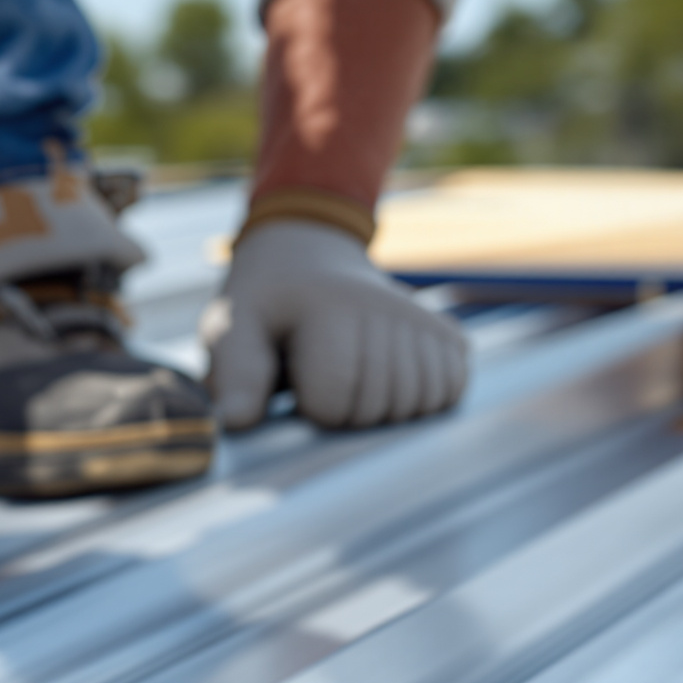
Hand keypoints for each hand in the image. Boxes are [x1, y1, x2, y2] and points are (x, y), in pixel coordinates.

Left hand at [199, 218, 468, 431]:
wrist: (307, 260)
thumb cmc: (266, 303)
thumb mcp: (233, 328)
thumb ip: (236, 374)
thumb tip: (235, 422)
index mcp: (329, 307)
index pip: (334, 397)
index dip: (311, 407)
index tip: (297, 383)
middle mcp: (385, 307)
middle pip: (376, 407)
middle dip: (345, 413)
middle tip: (323, 381)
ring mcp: (421, 319)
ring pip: (416, 404)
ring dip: (384, 410)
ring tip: (355, 380)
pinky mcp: (447, 334)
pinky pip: (449, 390)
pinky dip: (423, 400)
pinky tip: (390, 381)